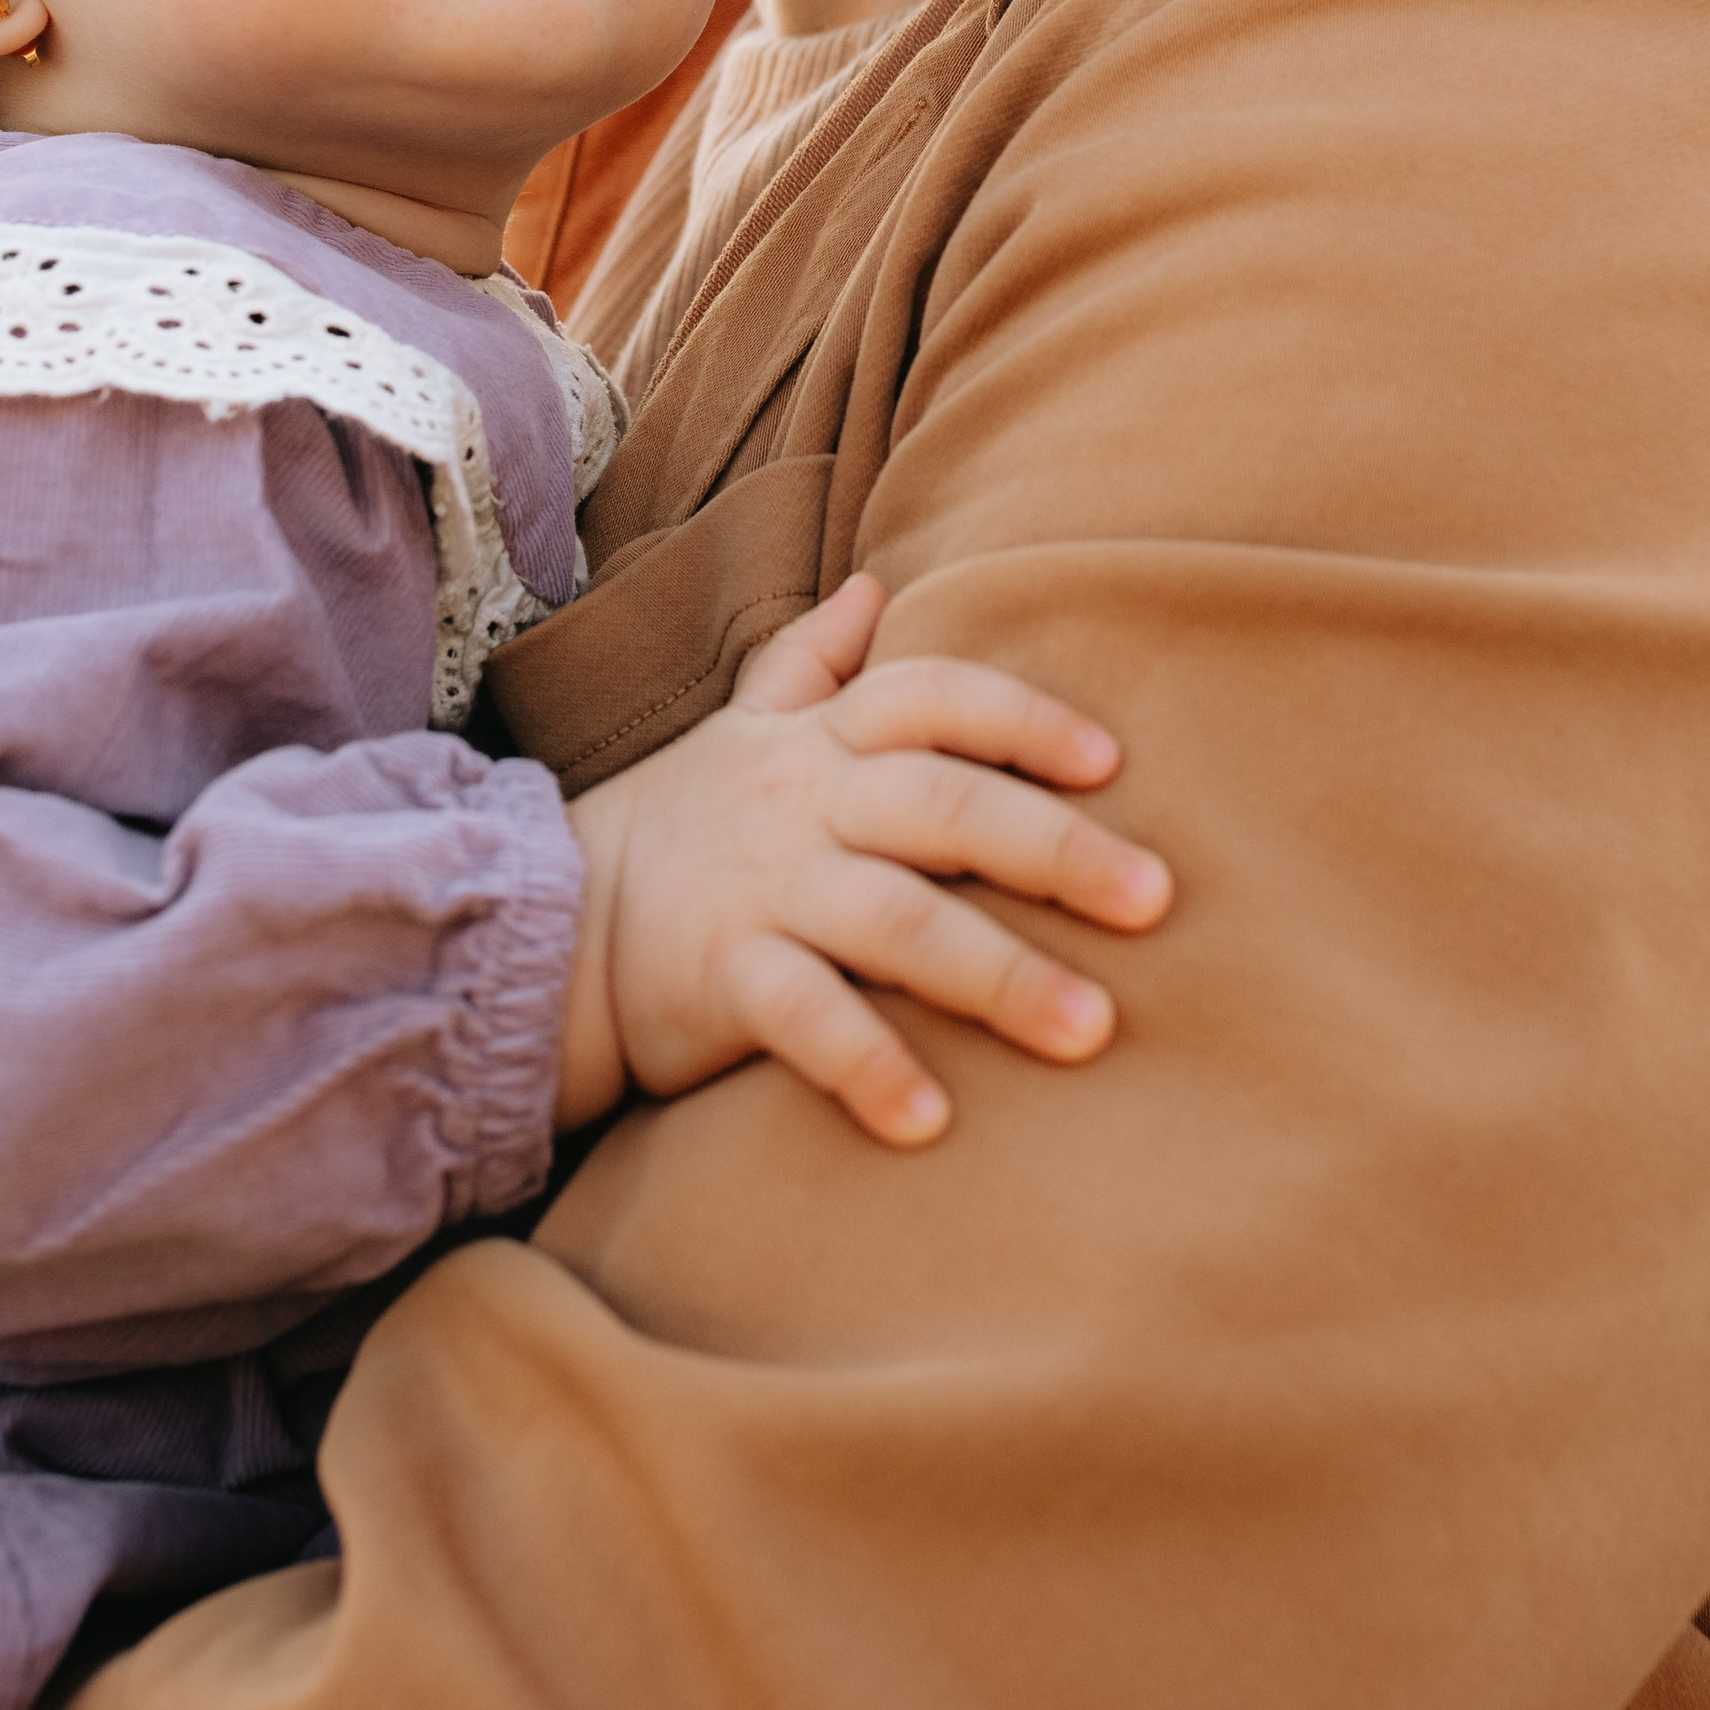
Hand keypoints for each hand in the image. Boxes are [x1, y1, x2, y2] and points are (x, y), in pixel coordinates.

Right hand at [558, 574, 1172, 1147]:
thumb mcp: (744, 725)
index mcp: (821, 740)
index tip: (1108, 762)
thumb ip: (814, 661)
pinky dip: (867, 1065)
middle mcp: (805, 805)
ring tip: (1089, 1030)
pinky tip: (932, 1122)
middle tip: (1155, 900)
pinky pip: (804, 1019)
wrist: (555, 916)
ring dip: (998, 975)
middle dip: (1053, 848)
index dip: (1021, 720)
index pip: (932, 699)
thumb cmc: (682, 821)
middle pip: (943, 807)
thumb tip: (876, 586)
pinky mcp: (725, 978)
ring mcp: (767, 892)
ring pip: (897, 921)